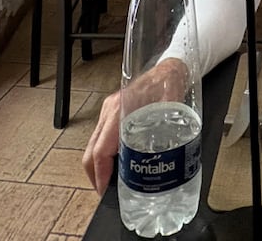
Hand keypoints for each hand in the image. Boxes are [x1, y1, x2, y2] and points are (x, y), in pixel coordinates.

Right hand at [81, 56, 190, 190]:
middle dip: (95, 175)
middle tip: (106, 193)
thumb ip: (165, 131)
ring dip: (99, 166)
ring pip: (94, 145)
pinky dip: (103, 155)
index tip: (104, 190)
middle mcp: (109, 111)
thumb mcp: (170, 109)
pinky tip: (117, 165)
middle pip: (91, 150)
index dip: (100, 173)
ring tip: (111, 183)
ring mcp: (108, 111)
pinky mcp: (112, 113)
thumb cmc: (170, 85)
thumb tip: (166, 159)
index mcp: (120, 110)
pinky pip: (101, 138)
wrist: (169, 69)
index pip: (101, 148)